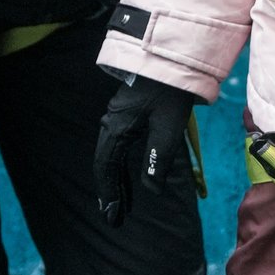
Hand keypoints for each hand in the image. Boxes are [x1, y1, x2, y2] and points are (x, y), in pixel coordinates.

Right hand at [95, 74, 196, 224]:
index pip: (106, 167)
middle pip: (105, 164)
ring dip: (116, 180)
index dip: (108, 193)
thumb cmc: (169, 91)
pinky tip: (130, 178)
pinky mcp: (128, 114)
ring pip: (112, 156)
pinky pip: (119, 147)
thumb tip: (152, 190)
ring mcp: (118, 118)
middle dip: (110, 191)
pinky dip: (122, 166)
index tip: (112, 215)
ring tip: (121, 204)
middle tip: (114, 217)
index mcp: (117, 129)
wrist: (169, 57)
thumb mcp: (167, 128)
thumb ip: (158, 160)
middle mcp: (112, 124)